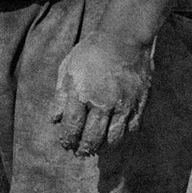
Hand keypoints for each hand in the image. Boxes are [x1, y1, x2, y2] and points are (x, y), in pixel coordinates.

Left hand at [49, 31, 153, 155]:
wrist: (124, 40)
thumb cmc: (91, 52)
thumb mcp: (68, 69)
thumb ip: (60, 97)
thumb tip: (53, 120)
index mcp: (80, 94)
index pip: (71, 127)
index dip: (67, 139)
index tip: (66, 144)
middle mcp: (101, 104)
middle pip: (92, 137)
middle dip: (83, 148)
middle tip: (80, 152)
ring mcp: (122, 105)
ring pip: (113, 138)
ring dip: (103, 147)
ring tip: (96, 148)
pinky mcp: (138, 104)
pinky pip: (131, 129)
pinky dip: (123, 137)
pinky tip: (116, 137)